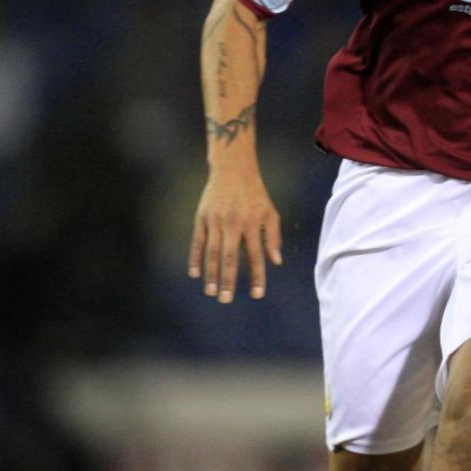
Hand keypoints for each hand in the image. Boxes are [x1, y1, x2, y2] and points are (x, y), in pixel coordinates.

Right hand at [188, 168, 282, 302]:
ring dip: (211, 274)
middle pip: (230, 258)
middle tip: (226, 300)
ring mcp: (215, 221)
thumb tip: (276, 262)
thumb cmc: (255, 194)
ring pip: (212, 252)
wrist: (233, 169)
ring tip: (212, 292)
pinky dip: (195, 258)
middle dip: (228, 280)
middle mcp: (233, 224)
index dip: (256, 276)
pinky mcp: (202, 217)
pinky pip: (197, 241)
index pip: (255, 256)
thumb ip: (273, 237)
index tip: (256, 294)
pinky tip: (195, 274)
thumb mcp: (270, 213)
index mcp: (252, 224)